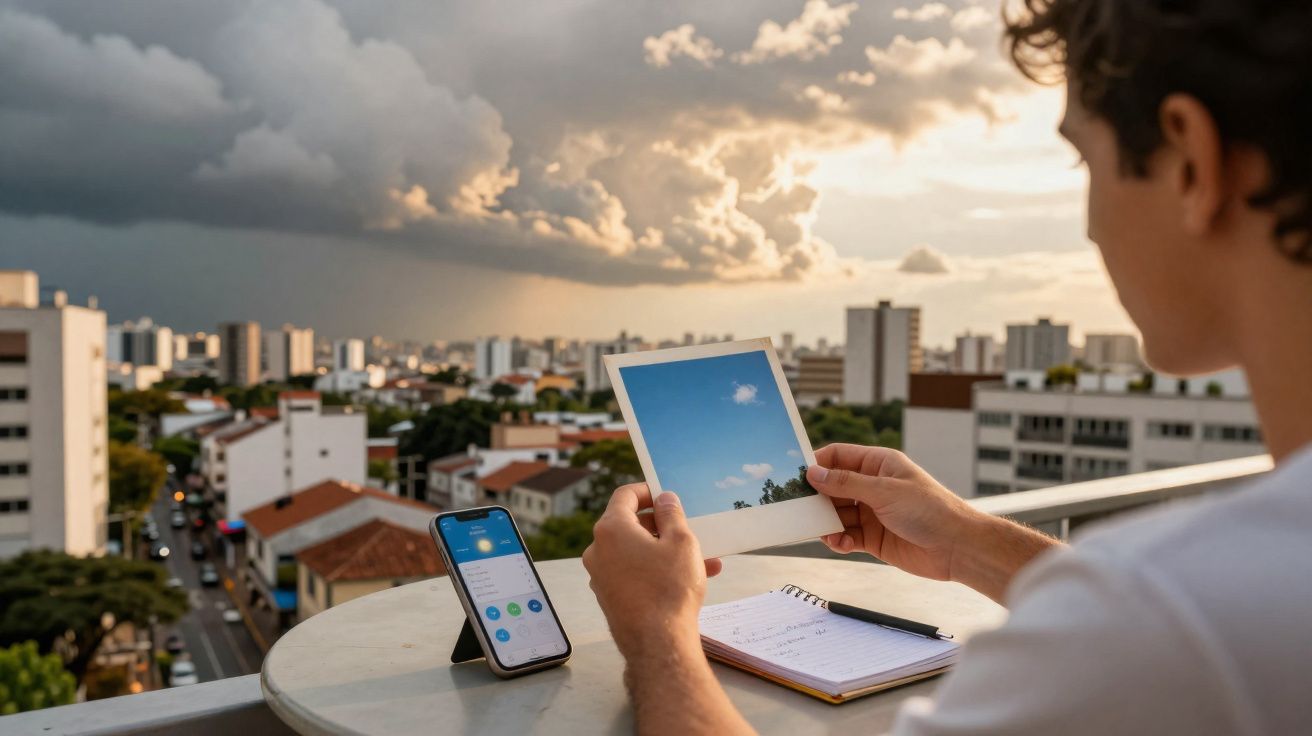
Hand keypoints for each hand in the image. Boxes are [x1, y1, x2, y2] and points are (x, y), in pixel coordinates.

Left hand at [582, 485, 720, 657]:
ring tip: (702, 559)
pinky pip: (634, 573)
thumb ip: (671, 514)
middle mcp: (599, 550)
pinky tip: (689, 579)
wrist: (657, 643)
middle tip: (687, 528)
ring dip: (665, 551)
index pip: (625, 495)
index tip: (664, 494)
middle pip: (630, 524)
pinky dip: (656, 570)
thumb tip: (664, 499)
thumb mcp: (681, 542)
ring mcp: (601, 575)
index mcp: (611, 529)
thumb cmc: (669, 590)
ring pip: (636, 552)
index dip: (646, 490)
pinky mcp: (610, 596)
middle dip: (661, 525)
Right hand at [806, 444, 1058, 602]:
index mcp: (879, 464)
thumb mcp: (884, 491)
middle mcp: (873, 486)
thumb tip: (813, 472)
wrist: (958, 548)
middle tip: (797, 507)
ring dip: (826, 522)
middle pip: (833, 487)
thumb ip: (846, 483)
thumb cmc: (930, 510)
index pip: (839, 456)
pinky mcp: (873, 538)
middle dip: (817, 497)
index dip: (818, 464)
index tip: (796, 475)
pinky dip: (838, 540)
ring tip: (821, 530)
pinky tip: (839, 543)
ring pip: (837, 513)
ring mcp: (872, 512)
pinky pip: (846, 535)